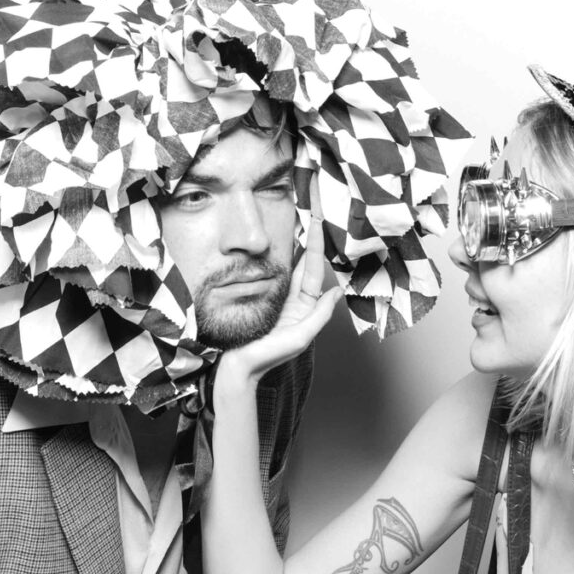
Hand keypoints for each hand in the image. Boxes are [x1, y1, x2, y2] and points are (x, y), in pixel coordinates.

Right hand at [219, 214, 341, 385]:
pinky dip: (271, 253)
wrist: (237, 368)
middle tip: (310, 205)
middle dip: (307, 234)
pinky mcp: (255, 294)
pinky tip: (272, 236)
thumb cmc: (269, 356)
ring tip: (296, 213)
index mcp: (303, 304)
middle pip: (301, 258)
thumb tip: (337, 291)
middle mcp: (290, 296)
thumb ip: (319, 314)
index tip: (319, 218)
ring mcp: (272, 293)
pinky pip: (265, 268)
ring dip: (290, 238)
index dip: (316, 243)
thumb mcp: (301, 336)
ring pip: (284, 260)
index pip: (313, 267)